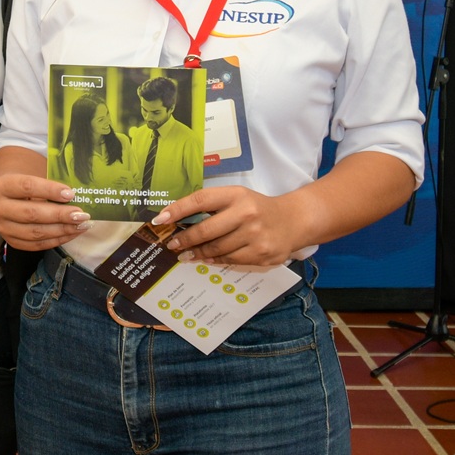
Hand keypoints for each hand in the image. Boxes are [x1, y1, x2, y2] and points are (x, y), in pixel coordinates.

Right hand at [0, 173, 91, 251]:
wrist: (8, 195)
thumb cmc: (27, 184)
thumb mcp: (34, 176)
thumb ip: (51, 185)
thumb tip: (76, 196)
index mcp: (3, 186)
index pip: (27, 187)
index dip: (50, 190)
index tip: (71, 193)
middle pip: (32, 214)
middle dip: (60, 215)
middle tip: (81, 214)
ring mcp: (4, 228)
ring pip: (35, 233)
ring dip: (62, 230)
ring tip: (81, 225)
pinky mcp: (12, 242)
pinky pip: (37, 245)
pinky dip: (57, 240)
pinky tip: (72, 233)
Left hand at [151, 185, 300, 266]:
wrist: (293, 220)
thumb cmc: (257, 208)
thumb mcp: (237, 198)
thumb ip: (213, 206)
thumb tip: (179, 219)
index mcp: (236, 195)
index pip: (200, 200)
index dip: (178, 209)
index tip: (160, 219)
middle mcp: (246, 213)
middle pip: (206, 230)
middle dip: (184, 239)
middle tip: (172, 244)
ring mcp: (254, 236)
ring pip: (216, 248)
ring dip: (196, 252)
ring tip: (185, 254)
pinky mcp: (261, 254)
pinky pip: (229, 260)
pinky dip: (214, 259)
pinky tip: (205, 258)